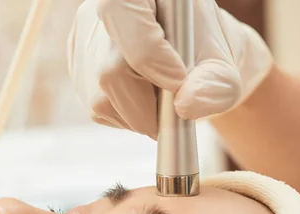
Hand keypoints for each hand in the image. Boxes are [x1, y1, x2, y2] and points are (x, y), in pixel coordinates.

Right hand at [67, 0, 272, 137]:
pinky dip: (124, 115)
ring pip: (100, 96)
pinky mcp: (77, 67)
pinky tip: (143, 99)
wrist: (187, 53)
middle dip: (146, 107)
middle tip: (174, 117)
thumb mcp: (222, 65)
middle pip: (111, 72)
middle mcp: (98, 10)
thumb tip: (186, 106)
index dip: (154, 61)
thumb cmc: (204, 52)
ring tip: (162, 104)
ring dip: (137, 115)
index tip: (179, 85)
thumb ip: (214, 84)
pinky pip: (95, 105)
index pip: (128, 24)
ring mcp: (82, 40)